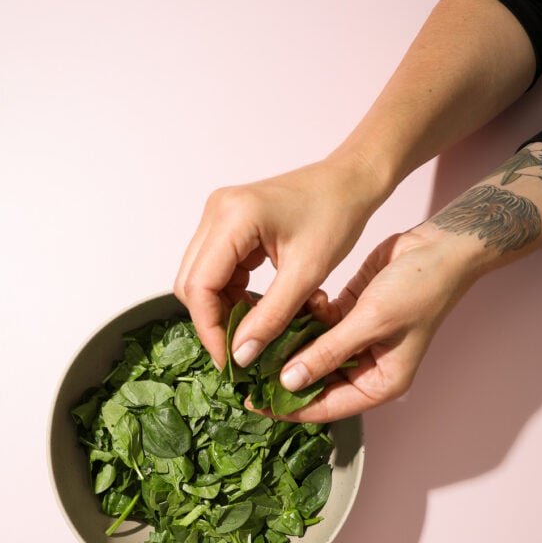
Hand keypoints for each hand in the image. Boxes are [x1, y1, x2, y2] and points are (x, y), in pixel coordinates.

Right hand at [174, 151, 389, 368]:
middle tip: (239, 350)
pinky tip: (254, 308)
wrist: (349, 182)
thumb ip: (271, 317)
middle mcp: (216, 212)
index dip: (209, 329)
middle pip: (192, 283)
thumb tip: (241, 355)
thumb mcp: (307, 274)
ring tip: (250, 331)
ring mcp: (218, 216)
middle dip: (212, 321)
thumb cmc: (337, 216)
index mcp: (233, 217)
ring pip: (200, 278)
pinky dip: (229, 294)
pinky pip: (214, 269)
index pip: (200, 285)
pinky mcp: (226, 224)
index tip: (229, 360)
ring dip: (220, 309)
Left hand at [261, 223, 478, 421]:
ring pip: (311, 351)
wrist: (442, 246)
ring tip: (264, 329)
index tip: (251, 401)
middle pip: (314, 382)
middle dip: (282, 371)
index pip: (325, 407)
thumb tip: (289, 382)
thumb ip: (328, 352)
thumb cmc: (420, 287)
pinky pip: (317, 325)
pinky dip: (306, 315)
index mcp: (379, 383)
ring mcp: (356, 342)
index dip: (288, 407)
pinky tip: (303, 300)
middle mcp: (366, 368)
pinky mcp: (349, 317)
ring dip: (291, 340)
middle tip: (246, 362)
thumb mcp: (371, 322)